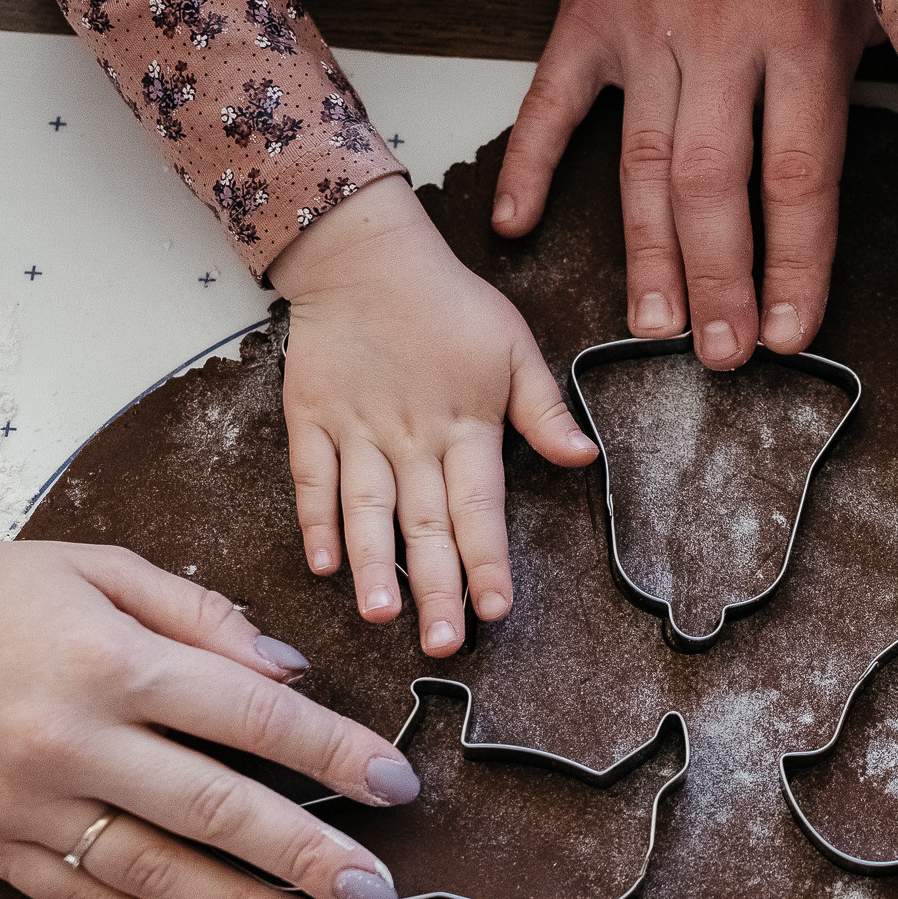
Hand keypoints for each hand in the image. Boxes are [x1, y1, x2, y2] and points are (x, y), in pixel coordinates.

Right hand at [0, 453, 422, 898]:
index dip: (334, 754)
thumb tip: (292, 673)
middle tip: (378, 892)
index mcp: (115, 660)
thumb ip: (205, 618)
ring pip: (158, 872)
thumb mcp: (103, 571)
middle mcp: (76, 738)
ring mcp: (30, 801)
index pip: (253, 716)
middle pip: (217, 808)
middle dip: (309, 855)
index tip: (394, 786)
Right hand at [269, 175, 597, 653]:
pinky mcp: (311, 419)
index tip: (495, 608)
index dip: (488, 560)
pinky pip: (312, 478)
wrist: (364, 255)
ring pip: (366, 510)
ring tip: (381, 615)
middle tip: (442, 643)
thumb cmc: (447, 303)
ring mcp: (357, 430)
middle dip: (436, 588)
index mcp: (466, 425)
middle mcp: (411, 437)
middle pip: (426, 524)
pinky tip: (322, 564)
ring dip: (373, 565)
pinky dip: (315, 520)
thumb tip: (585, 456)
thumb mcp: (513, 346)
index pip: (480, 506)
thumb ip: (543, 410)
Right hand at [490, 0, 878, 368]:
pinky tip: (519, 228)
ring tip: (651, 328)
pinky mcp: (586, 11)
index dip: (797, 266)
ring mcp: (644, 24)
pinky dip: (533, 165)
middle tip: (719, 356)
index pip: (799, 179)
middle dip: (718, 283)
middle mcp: (721, 33)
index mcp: (803, 34)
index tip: (794, 334)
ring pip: (643, 163)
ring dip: (646, 255)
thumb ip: (875, 83)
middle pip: (715, 187)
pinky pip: (550, 101)